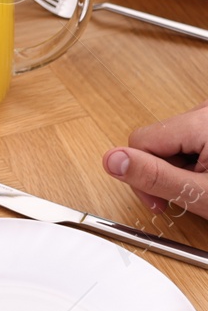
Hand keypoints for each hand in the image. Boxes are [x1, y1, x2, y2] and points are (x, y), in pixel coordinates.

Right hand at [104, 101, 207, 216]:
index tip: (160, 200)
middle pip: (154, 140)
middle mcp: (205, 110)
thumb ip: (154, 176)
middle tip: (182, 196)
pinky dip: (191, 158)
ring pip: (168, 140)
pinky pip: (186, 137)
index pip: (140, 140)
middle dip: (161, 171)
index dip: (141, 174)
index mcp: (202, 122)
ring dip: (176, 166)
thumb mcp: (199, 193)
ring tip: (199, 186)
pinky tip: (206, 172)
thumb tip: (112, 160)